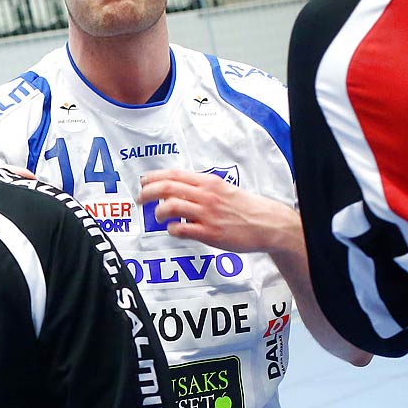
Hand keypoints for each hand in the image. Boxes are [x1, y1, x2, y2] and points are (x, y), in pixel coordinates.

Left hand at [138, 169, 299, 255]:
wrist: (266, 223)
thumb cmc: (243, 207)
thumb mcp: (222, 189)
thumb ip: (200, 188)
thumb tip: (176, 188)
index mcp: (208, 182)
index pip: (174, 174)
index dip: (154, 177)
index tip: (143, 182)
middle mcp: (206, 195)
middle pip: (167, 188)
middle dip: (147, 193)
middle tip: (140, 199)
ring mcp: (207, 214)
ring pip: (171, 207)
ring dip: (159, 212)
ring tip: (158, 216)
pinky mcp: (210, 233)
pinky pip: (182, 229)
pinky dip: (172, 229)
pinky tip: (173, 229)